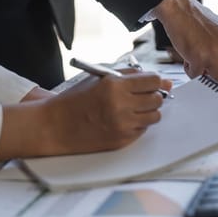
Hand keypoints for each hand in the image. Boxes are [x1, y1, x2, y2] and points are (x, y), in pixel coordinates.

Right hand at [0, 71, 170, 159]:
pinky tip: (123, 120)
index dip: (155, 81)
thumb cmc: (77, 100)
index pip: (153, 81)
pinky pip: (143, 129)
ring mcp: (123, 125)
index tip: (152, 83)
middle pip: (157, 99)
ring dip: (148, 111)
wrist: (55, 126)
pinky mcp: (123, 140)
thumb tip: (162, 81)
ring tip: (133, 109)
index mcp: (114, 86)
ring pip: (155, 116)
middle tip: (141, 96)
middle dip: (153, 96)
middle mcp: (121, 106)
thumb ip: (131, 76)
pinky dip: (138, 124)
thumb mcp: (100, 79)